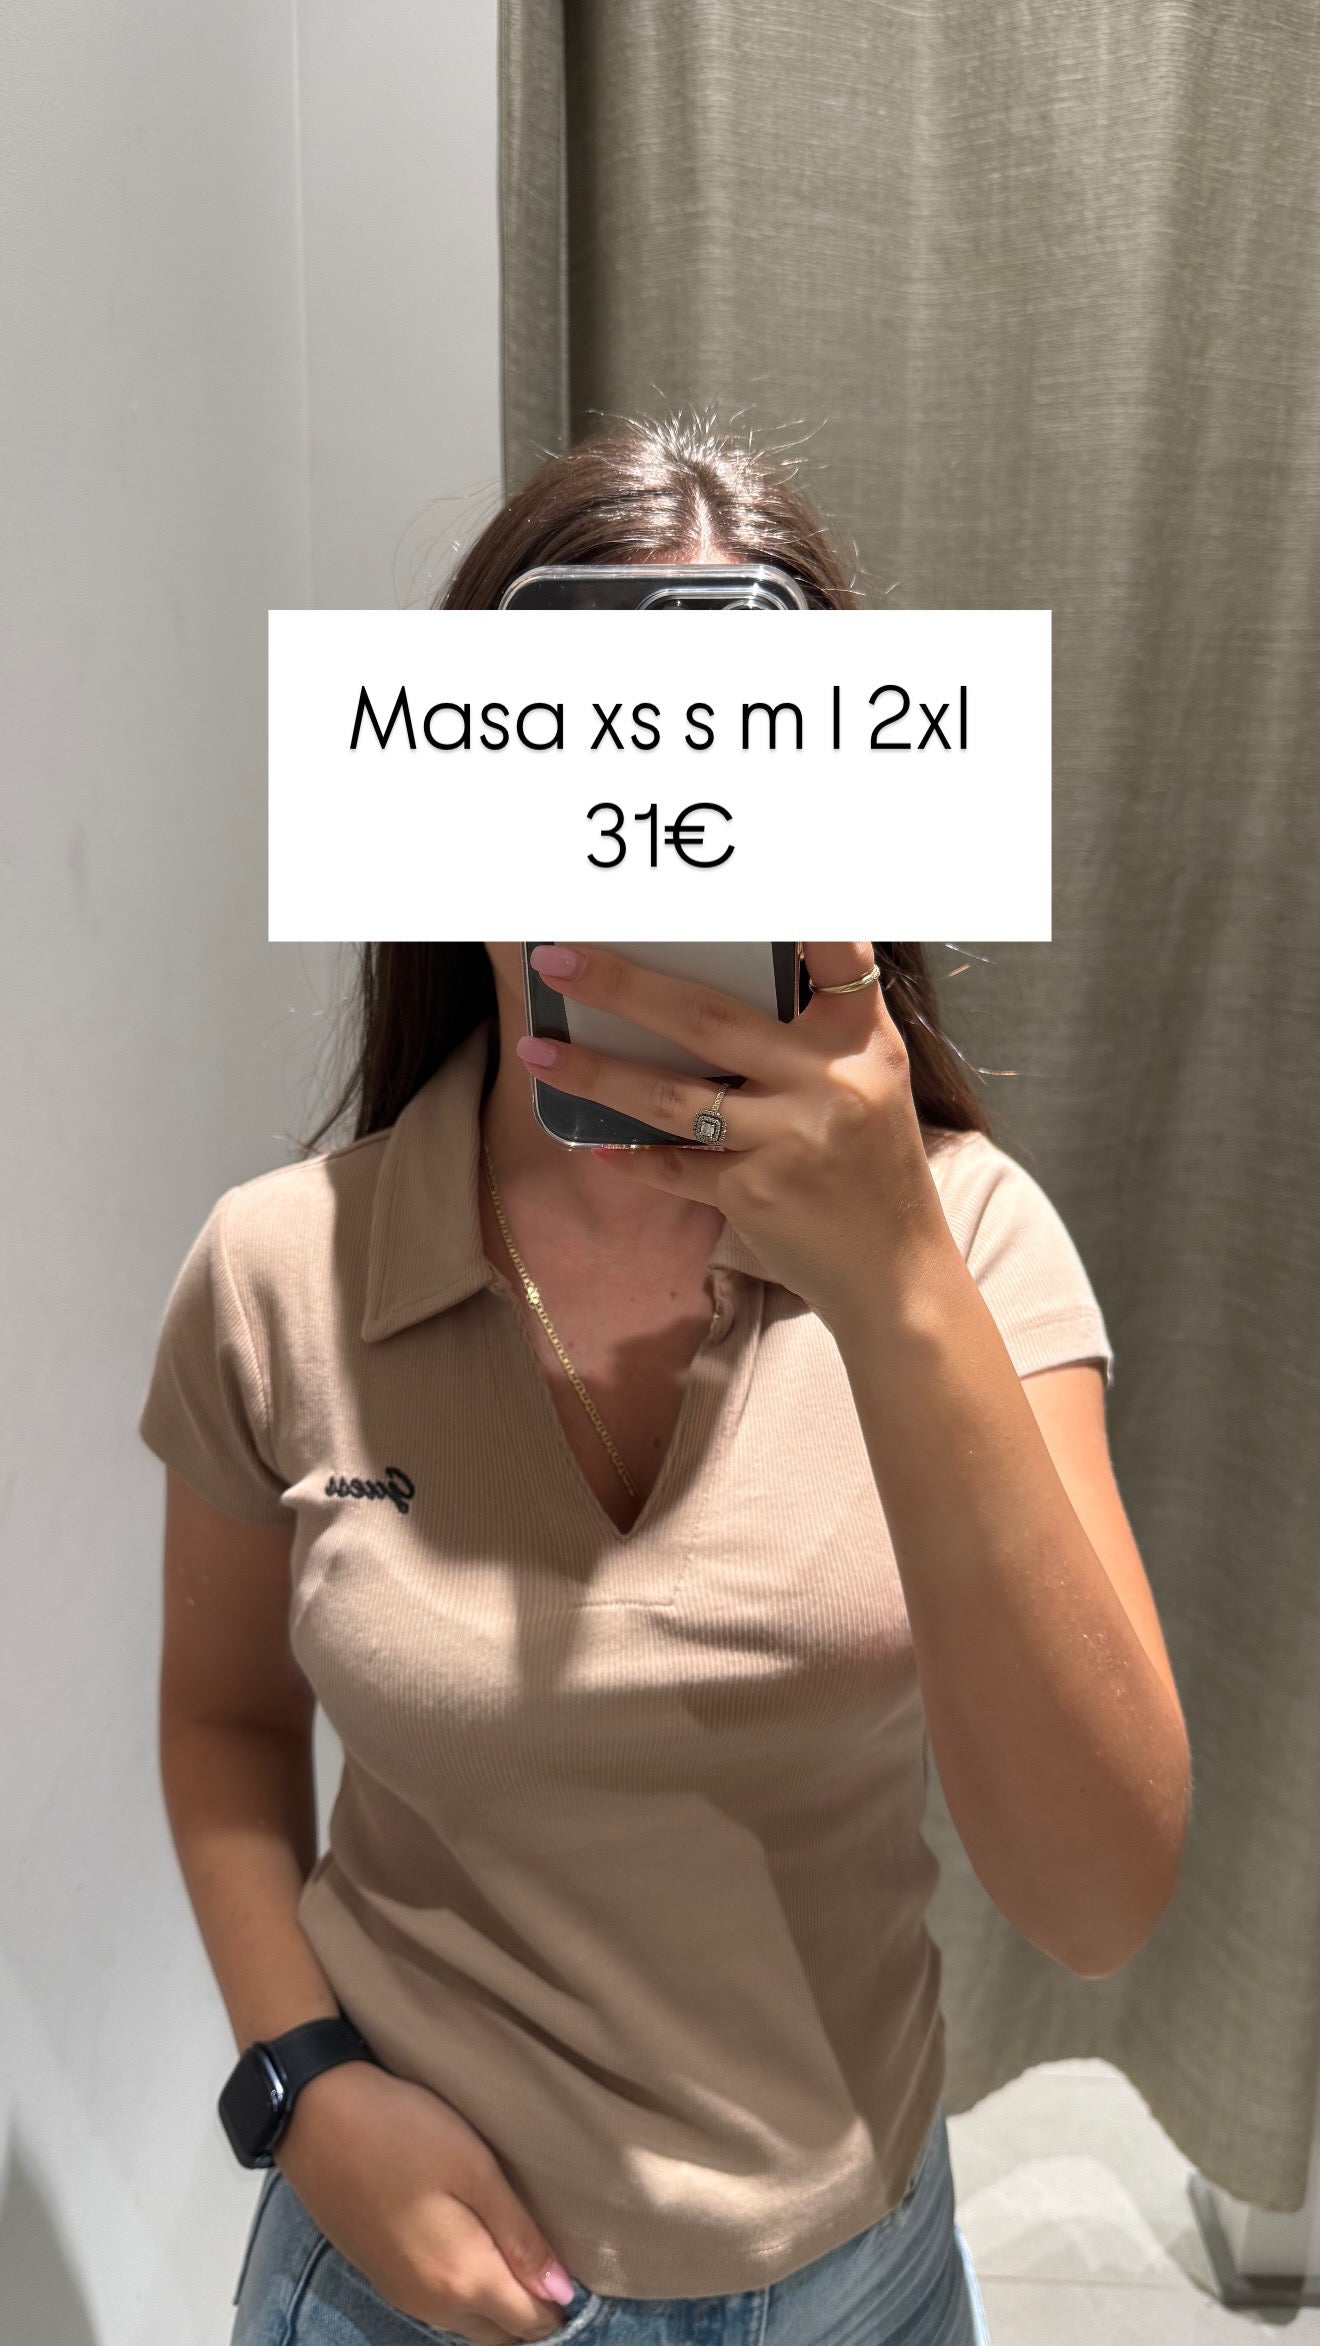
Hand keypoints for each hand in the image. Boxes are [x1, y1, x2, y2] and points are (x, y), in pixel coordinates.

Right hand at [274, 2062, 576, 2344]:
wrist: (315, 2117)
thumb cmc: (404, 2132)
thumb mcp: (474, 2169)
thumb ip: (520, 2236)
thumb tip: (562, 2292)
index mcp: (462, 2281)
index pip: (532, 2323)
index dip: (560, 2302)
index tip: (579, 2265)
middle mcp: (431, 2304)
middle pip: (500, 2333)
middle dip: (532, 2310)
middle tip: (551, 2257)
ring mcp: (401, 2294)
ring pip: (468, 2324)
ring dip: (499, 2303)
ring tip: (519, 2251)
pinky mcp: (381, 2276)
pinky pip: (439, 2307)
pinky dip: (466, 2293)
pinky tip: (474, 2250)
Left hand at [518, 941, 954, 1330]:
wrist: (895, 1269)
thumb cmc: (870, 1160)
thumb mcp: (868, 1078)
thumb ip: (814, 1025)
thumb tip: (709, 979)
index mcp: (860, 1038)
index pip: (836, 954)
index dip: (798, 913)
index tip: (729, 881)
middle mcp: (829, 1080)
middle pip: (706, 1018)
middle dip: (620, 985)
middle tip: (555, 960)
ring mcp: (791, 1139)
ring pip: (671, 1097)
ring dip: (594, 1072)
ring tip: (537, 1051)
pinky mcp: (757, 1194)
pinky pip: (675, 1168)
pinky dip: (632, 1158)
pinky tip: (594, 1145)